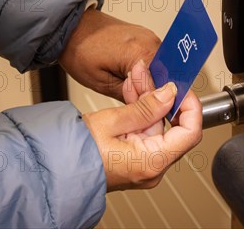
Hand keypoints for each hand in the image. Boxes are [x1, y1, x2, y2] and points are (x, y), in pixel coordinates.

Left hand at [59, 9, 160, 101]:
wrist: (71, 27)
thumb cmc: (79, 50)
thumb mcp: (102, 83)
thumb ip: (131, 96)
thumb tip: (151, 107)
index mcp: (141, 52)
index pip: (164, 85)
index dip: (155, 100)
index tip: (142, 108)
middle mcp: (151, 41)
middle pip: (166, 77)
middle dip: (152, 92)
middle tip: (130, 96)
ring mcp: (150, 38)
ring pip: (161, 70)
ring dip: (149, 82)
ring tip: (126, 83)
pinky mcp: (146, 38)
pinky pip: (154, 61)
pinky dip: (146, 72)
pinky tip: (128, 74)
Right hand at [83, 80, 202, 190]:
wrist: (53, 169)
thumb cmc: (74, 152)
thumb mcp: (112, 121)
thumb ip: (146, 107)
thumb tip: (170, 93)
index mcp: (152, 162)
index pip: (190, 132)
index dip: (190, 106)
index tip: (181, 88)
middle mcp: (152, 168)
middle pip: (172, 126)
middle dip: (161, 96)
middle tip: (148, 74)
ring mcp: (144, 165)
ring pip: (157, 126)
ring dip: (148, 101)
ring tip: (135, 78)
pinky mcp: (135, 160)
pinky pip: (145, 132)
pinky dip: (140, 113)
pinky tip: (132, 94)